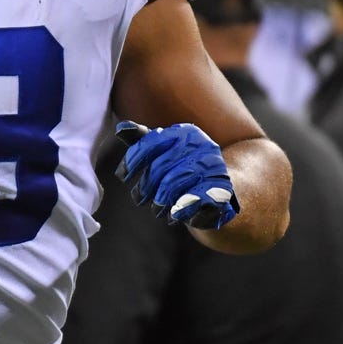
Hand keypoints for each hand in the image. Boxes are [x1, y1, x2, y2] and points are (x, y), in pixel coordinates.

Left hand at [113, 121, 239, 228]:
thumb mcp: (163, 151)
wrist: (217, 188)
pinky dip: (180, 210)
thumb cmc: (182, 166)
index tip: (122, 176)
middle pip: (161, 166)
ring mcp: (213, 167)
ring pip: (174, 184)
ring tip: (157, 210)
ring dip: (160, 201)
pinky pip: (193, 201)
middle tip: (139, 199)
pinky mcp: (222, 190)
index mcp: (185, 133)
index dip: (133, 160)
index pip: (151, 143)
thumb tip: (121, 128)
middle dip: (146, 186)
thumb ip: (142, 140)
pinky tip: (174, 215)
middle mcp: (201, 146)